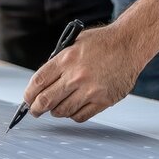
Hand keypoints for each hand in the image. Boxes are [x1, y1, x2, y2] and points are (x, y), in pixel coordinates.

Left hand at [23, 25, 147, 121]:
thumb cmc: (102, 42)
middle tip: (35, 110)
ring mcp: (90, 90)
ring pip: (62, 111)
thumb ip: (58, 62)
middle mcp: (76, 76)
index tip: (27, 99)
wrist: (130, 44)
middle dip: (36, 109)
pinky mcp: (103, 101)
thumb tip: (42, 83)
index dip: (28, 95)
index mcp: (66, 59)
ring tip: (55, 108)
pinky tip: (73, 109)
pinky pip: (80, 116)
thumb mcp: (74, 43)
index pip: (38, 83)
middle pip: (46, 101)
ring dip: (55, 112)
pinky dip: (73, 115)